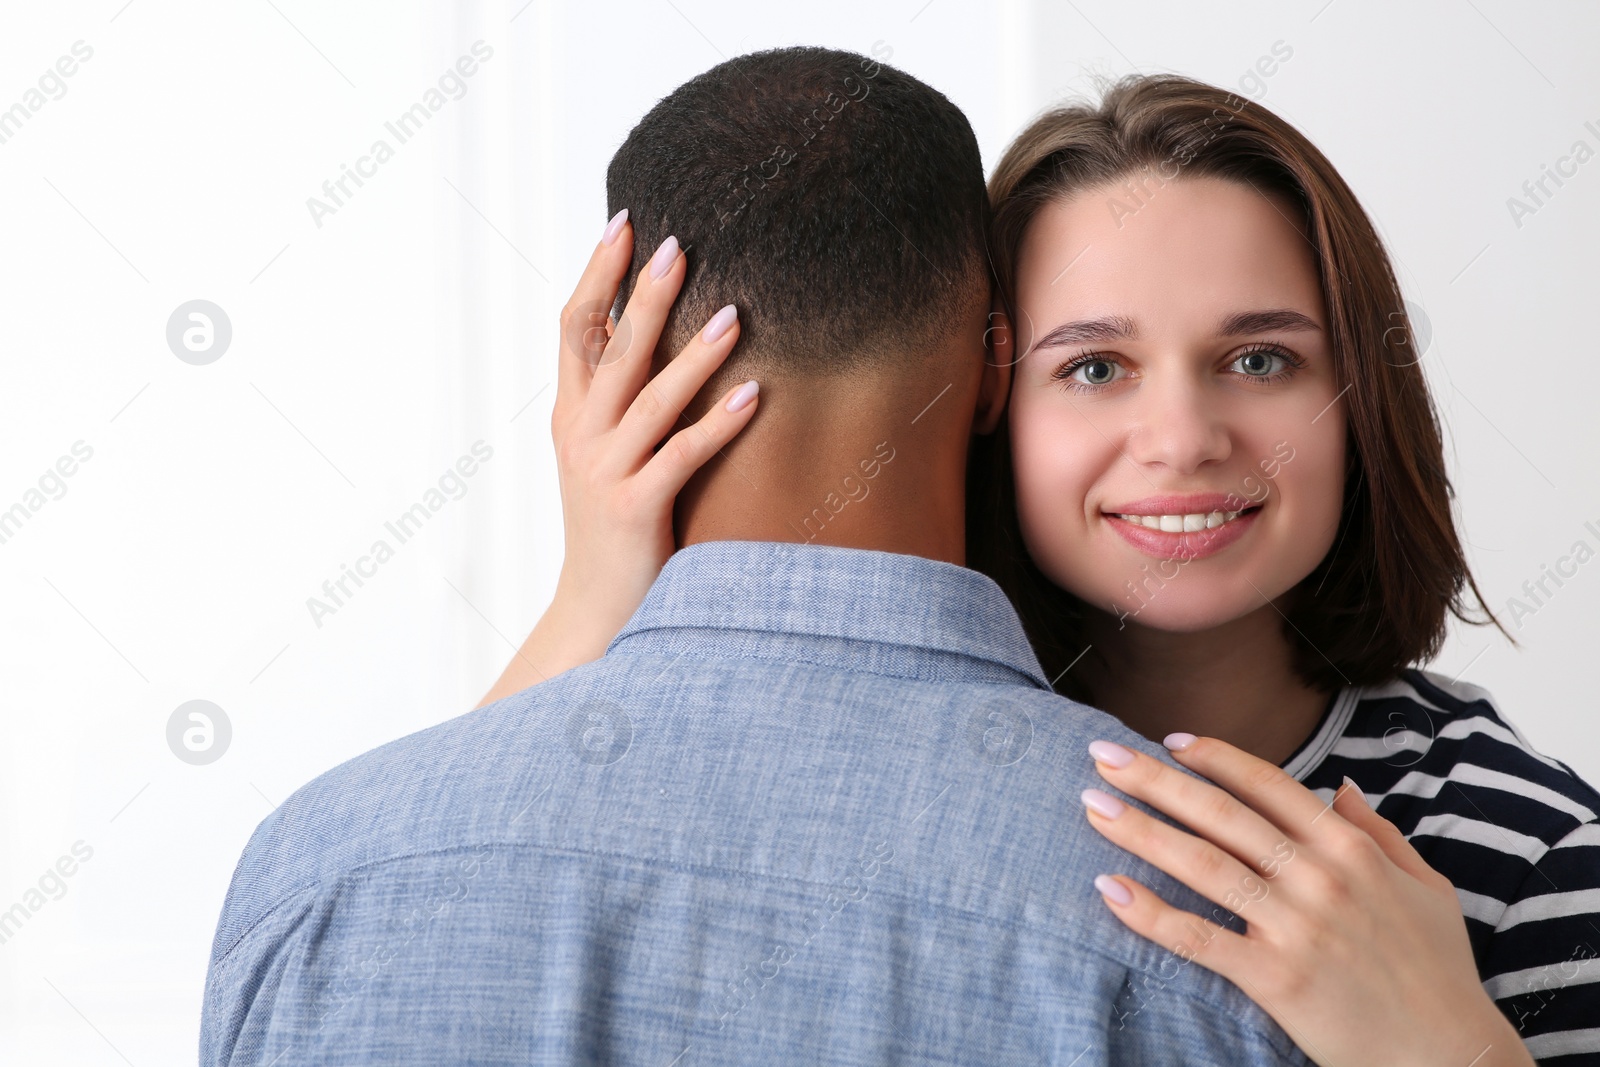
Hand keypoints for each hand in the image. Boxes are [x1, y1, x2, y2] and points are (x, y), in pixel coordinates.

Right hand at [478, 210, 759, 705]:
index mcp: (570, 415)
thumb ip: (620, 401)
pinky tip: (756, 394)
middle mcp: (580, 435)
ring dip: (695, 353)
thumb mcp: (603, 456)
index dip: (596, 274)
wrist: (595, 610)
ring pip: (650, 398)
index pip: (574, 329)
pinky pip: (682, 456)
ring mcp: (604, 472)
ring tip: (737, 313)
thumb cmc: (614, 526)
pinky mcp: (634, 509)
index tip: (625, 223)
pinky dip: (719, 423)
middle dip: (644, 292)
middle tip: (678, 242)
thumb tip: (649, 335)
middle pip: (613, 349)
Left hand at [1081, 734, 1532, 1066]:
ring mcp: (1296, 926)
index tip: (1168, 740)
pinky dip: (1148, 912)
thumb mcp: (1427, 888)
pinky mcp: (1275, 977)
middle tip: (1101, 754)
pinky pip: (1198, 937)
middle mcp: (1319, 876)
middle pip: (1219, 813)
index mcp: (1351, 848)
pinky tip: (1108, 889)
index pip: (1267, 785)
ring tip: (1091, 806)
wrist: (1450, 1058)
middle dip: (1154, 779)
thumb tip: (1341, 787)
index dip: (1214, 757)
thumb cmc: (1438, 973)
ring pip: (1201, 864)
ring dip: (1139, 830)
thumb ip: (1380, 833)